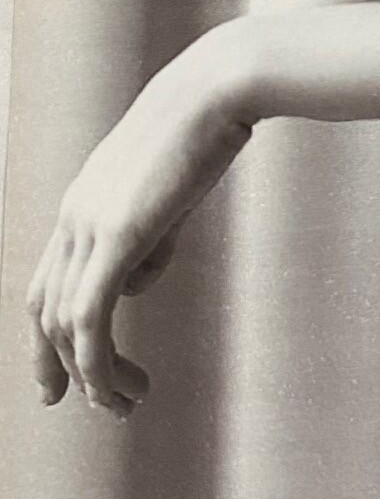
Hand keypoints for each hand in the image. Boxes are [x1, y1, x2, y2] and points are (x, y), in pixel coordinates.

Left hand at [27, 29, 253, 415]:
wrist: (216, 91)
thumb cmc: (206, 134)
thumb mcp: (170, 196)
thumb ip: (147, 240)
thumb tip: (133, 283)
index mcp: (82, 204)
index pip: (48, 281)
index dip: (50, 335)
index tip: (69, 376)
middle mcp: (72, 216)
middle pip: (44, 309)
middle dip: (57, 367)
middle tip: (93, 406)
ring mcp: (89, 225)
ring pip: (66, 322)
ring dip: (90, 374)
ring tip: (126, 404)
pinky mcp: (117, 235)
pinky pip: (91, 315)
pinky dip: (98, 361)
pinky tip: (121, 386)